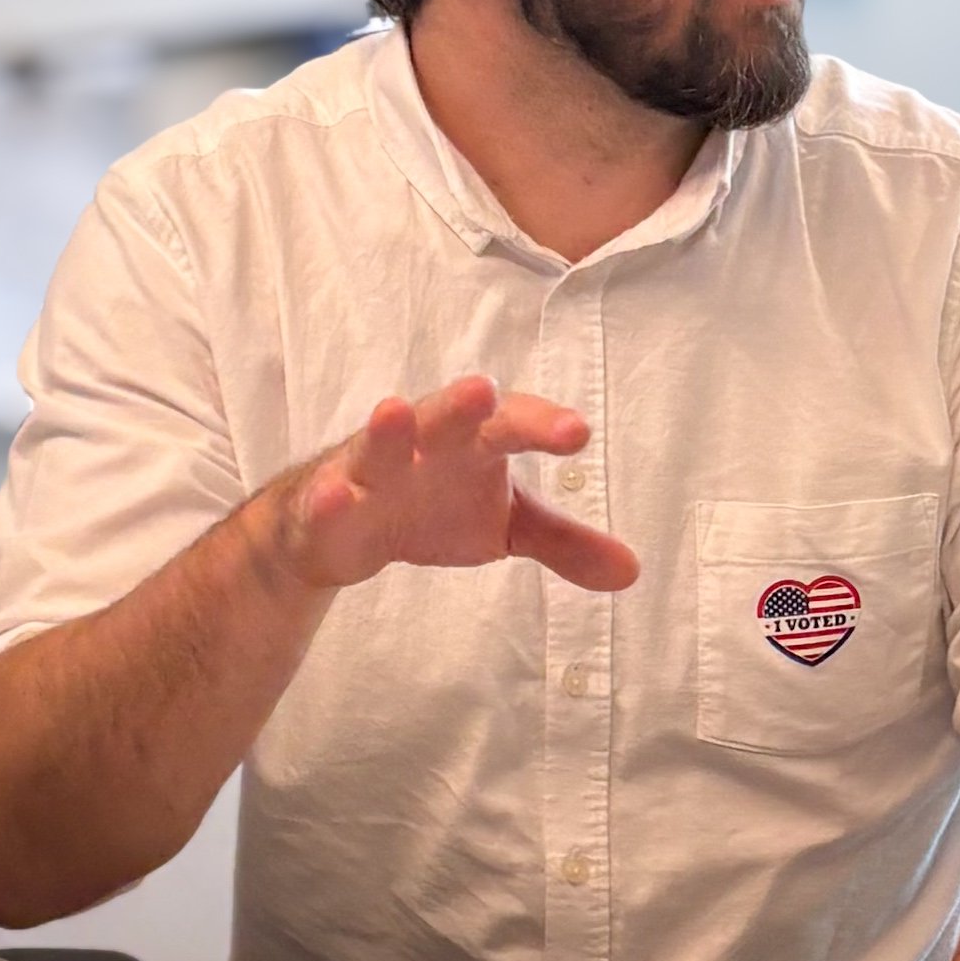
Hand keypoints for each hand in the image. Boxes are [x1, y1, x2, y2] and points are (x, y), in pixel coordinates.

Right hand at [257, 374, 639, 593]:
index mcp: (476, 441)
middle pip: (446, 416)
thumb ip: (564, 542)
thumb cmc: (436, 504)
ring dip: (386, 429)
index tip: (577, 434)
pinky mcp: (326, 500)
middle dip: (462, 403)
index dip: (542, 425)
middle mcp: (426, 442)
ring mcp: (372, 468)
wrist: (344, 526)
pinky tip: (330, 497)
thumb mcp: (505, 525)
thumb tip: (633, 570)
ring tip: (393, 408)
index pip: (514, 424)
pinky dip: (327, 498)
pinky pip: (326, 498)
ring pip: (379, 444)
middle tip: (482, 390)